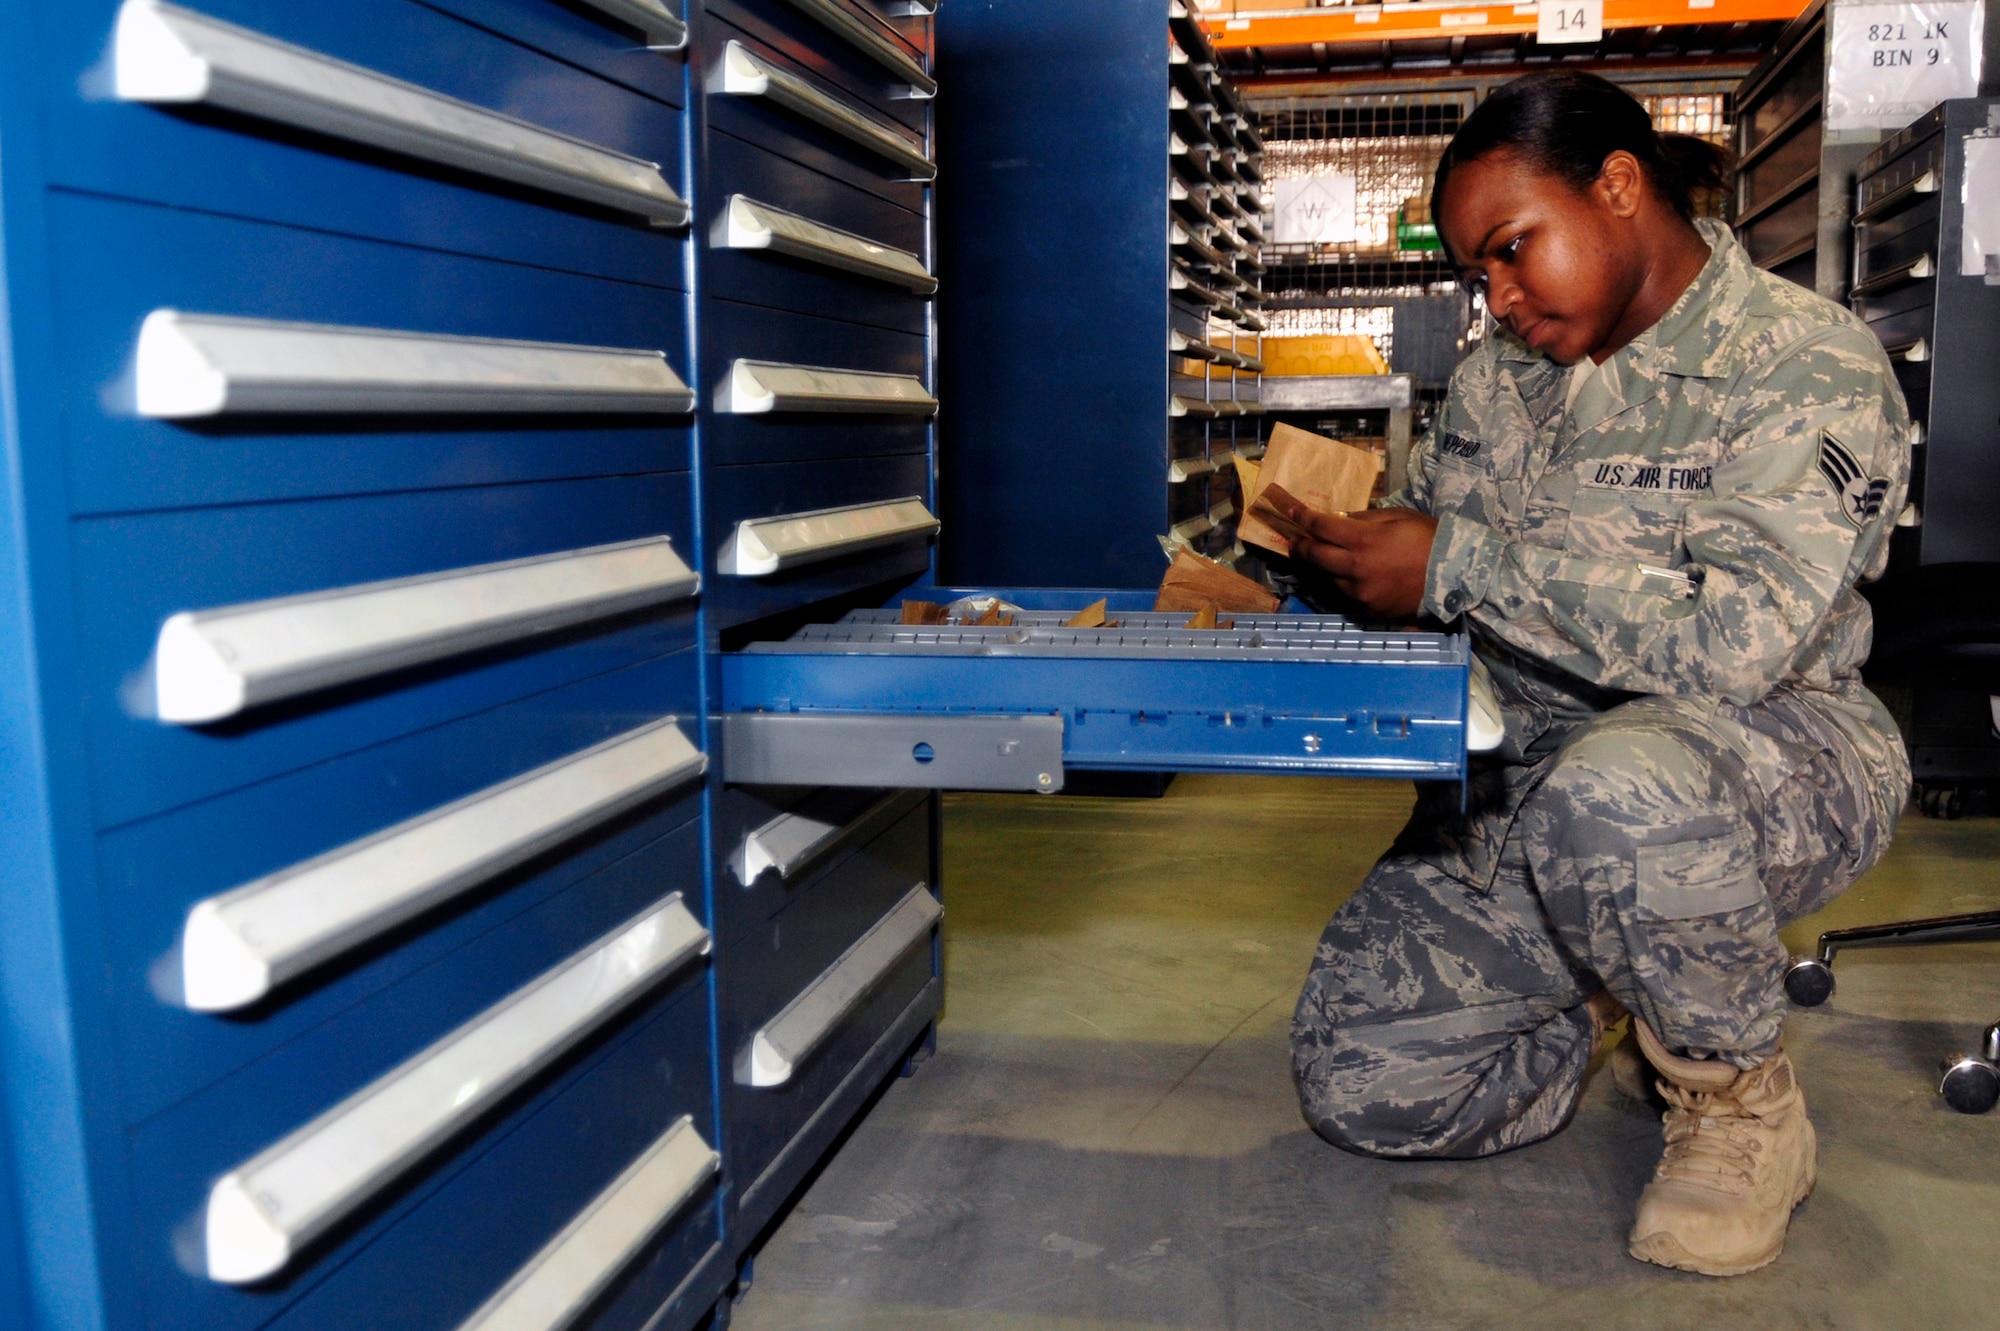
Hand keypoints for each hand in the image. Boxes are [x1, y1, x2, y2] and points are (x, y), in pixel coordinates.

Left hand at [1281, 504, 1438, 617]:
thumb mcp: (1396, 517)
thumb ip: (1363, 519)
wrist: (1454, 575)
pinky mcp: (1367, 609)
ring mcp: (1360, 593)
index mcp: (1364, 542)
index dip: (1303, 517)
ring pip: (1326, 577)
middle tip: (1293, 537)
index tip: (1292, 511)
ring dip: (1319, 565)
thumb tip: (1337, 521)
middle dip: (1299, 545)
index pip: (1321, 528)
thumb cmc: (1427, 539)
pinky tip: (1341, 573)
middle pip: (1314, 556)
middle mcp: (1356, 570)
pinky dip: (1337, 581)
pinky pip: (1343, 593)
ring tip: (1317, 555)